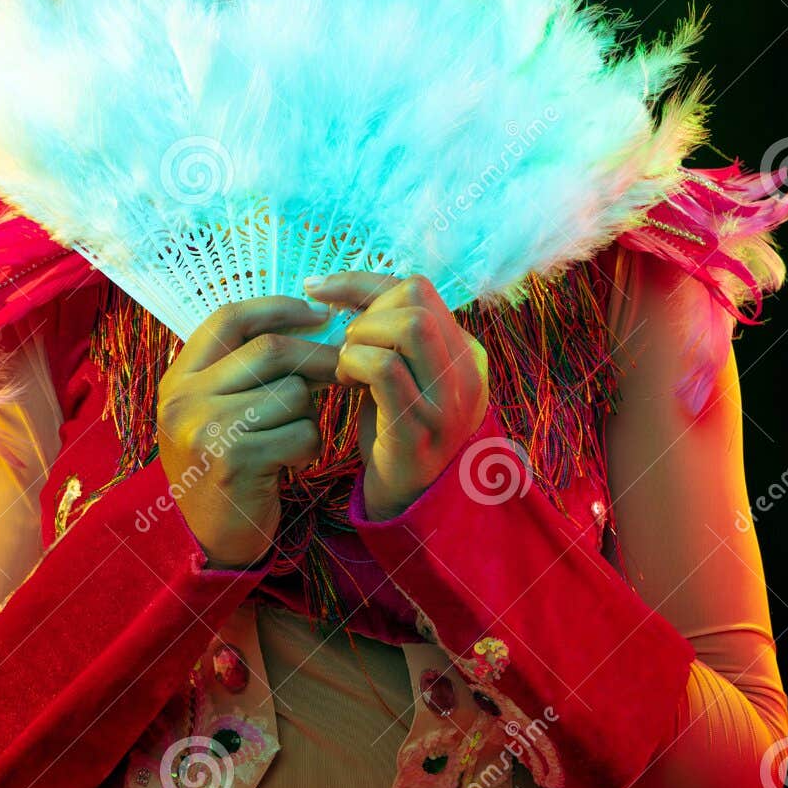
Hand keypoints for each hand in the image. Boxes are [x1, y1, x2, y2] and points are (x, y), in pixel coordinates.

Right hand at [157, 295, 338, 569]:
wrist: (205, 542)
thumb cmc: (223, 468)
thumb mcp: (216, 412)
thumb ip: (245, 371)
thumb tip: (313, 324)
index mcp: (179, 379)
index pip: (230, 319)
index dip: (277, 308)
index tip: (316, 313)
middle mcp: (184, 399)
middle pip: (271, 351)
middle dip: (316, 357)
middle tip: (344, 368)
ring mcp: (206, 429)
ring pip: (292, 393)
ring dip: (308, 414)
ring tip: (291, 438)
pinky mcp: (235, 460)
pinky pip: (300, 433)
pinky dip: (308, 447)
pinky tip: (290, 463)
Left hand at [304, 272, 488, 521]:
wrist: (410, 504)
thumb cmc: (396, 429)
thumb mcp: (400, 372)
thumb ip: (383, 332)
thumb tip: (333, 287)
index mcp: (464, 350)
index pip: (416, 287)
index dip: (361, 283)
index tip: (321, 290)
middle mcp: (466, 371)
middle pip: (417, 299)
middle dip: (367, 312)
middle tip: (347, 345)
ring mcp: (448, 402)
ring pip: (410, 326)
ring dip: (363, 337)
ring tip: (347, 364)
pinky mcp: (420, 430)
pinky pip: (386, 370)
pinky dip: (355, 364)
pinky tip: (345, 383)